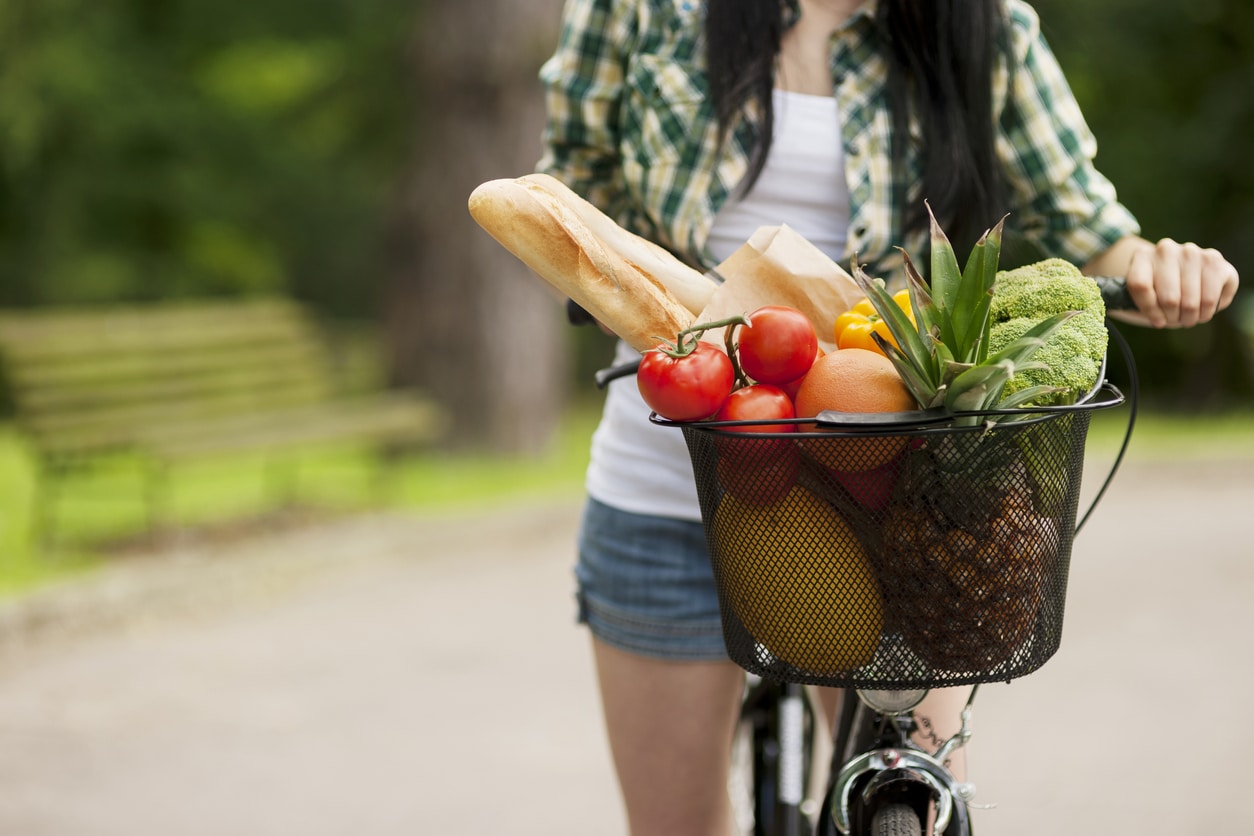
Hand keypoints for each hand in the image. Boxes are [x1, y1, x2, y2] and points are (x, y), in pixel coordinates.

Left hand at [1120, 238, 1239, 328]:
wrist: (1184, 275)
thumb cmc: (1158, 292)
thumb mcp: (1142, 298)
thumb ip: (1140, 306)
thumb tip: (1149, 317)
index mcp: (1142, 256)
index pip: (1140, 286)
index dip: (1149, 310)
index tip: (1156, 322)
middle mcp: (1166, 249)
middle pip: (1168, 298)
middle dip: (1173, 318)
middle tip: (1175, 320)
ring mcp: (1192, 252)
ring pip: (1190, 300)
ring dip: (1191, 317)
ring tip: (1189, 318)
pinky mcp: (1215, 260)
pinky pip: (1212, 297)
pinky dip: (1209, 311)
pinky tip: (1205, 310)